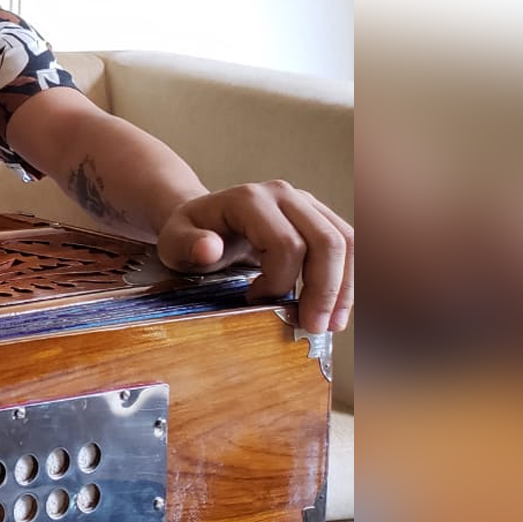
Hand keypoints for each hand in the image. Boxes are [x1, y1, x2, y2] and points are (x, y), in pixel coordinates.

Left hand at [156, 180, 354, 333]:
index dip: (280, 282)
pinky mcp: (318, 216)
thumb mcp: (173, 242)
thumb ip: (187, 245)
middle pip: (326, 241)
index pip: (286, 244)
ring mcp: (305, 202)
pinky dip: (349, 278)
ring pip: (346, 241)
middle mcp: (284, 194)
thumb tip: (209, 249)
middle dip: (326, 290)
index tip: (256, 302)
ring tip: (332, 324)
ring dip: (345, 287)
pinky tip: (338, 307)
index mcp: (249, 199)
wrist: (202, 220)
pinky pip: (348, 244)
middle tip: (314, 327)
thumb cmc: (188, 236)